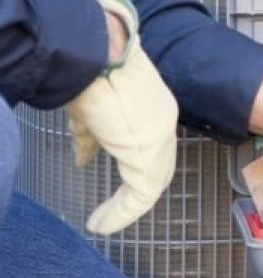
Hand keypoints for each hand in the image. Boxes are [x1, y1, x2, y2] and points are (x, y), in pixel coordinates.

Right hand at [65, 0, 178, 234]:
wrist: (97, 54)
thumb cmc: (93, 71)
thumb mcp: (92, 106)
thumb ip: (92, 133)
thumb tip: (83, 156)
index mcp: (154, 104)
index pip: (154, 142)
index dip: (139, 163)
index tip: (122, 181)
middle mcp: (163, 119)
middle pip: (159, 163)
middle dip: (139, 187)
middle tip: (117, 208)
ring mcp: (160, 134)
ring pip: (152, 180)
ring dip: (127, 205)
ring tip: (104, 221)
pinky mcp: (148, 151)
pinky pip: (141, 192)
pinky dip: (122, 212)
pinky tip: (101, 223)